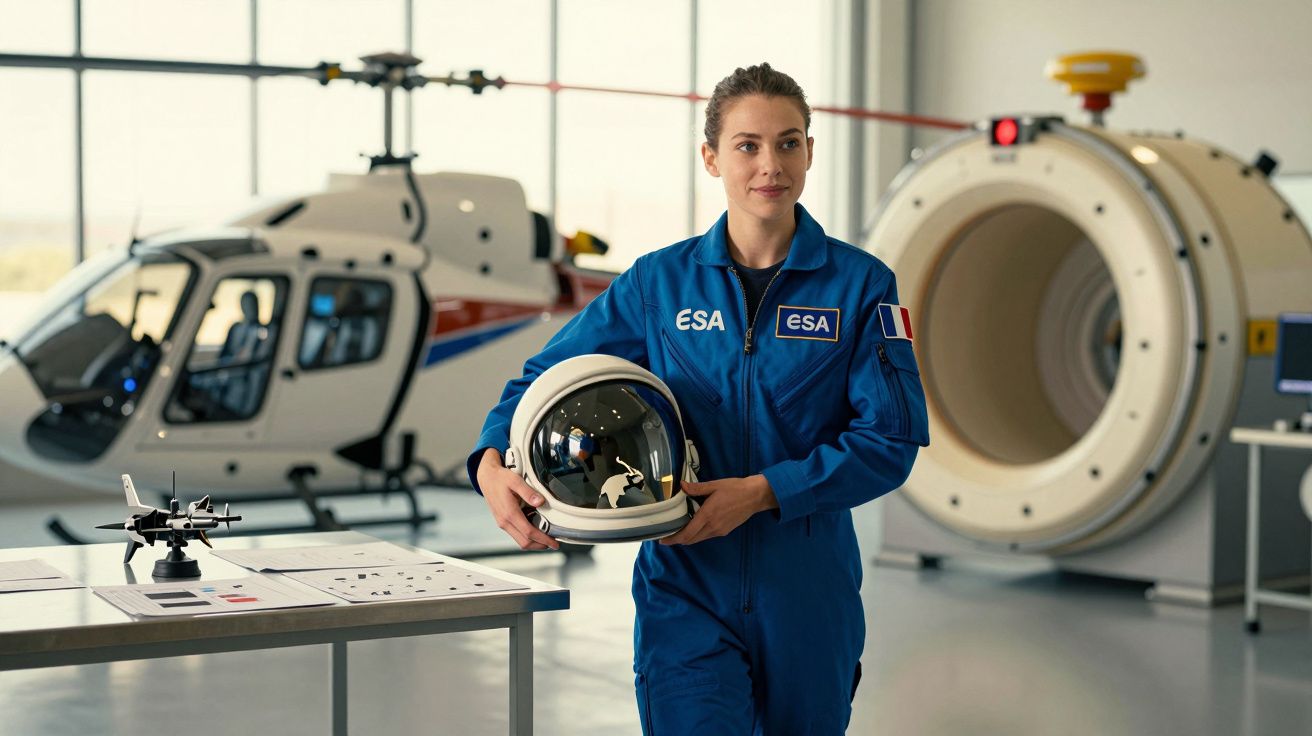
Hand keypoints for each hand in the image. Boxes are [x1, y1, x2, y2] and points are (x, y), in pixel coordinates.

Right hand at [476, 448, 559, 550]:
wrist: (486, 477)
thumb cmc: (500, 478)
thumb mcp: (515, 480)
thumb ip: (528, 492)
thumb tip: (540, 502)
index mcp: (509, 513)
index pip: (529, 532)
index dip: (543, 539)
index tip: (554, 543)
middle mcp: (504, 521)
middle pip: (524, 542)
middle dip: (540, 545)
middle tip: (553, 544)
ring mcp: (502, 522)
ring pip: (520, 540)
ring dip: (534, 543)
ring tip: (546, 539)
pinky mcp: (502, 521)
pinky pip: (516, 534)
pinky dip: (527, 537)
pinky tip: (535, 531)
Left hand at [660, 475, 778, 545]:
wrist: (755, 496)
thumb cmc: (735, 488)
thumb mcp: (714, 485)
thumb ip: (696, 488)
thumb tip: (681, 486)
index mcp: (707, 515)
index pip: (687, 533)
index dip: (673, 539)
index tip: (662, 540)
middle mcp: (712, 527)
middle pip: (690, 540)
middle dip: (677, 540)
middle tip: (666, 537)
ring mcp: (719, 531)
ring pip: (698, 539)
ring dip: (687, 538)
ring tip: (677, 532)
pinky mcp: (724, 531)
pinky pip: (707, 536)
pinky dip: (697, 534)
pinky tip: (694, 527)